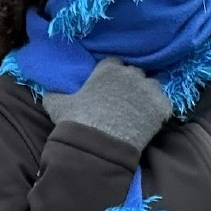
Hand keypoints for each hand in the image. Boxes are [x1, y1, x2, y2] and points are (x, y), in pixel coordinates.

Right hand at [41, 57, 172, 152]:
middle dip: (129, 85)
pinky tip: (150, 121)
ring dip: (146, 95)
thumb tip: (46, 91)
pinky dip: (158, 111)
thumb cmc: (78, 122)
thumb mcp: (58, 106)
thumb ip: (54, 94)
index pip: (113, 64)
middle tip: (123, 102)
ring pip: (151, 86)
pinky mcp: (161, 107)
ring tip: (138, 111)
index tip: (107, 88)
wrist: (99, 146)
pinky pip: (164, 104)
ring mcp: (148, 89)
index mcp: (108, 69)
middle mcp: (131, 74)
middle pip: (134, 74)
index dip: (110, 76)